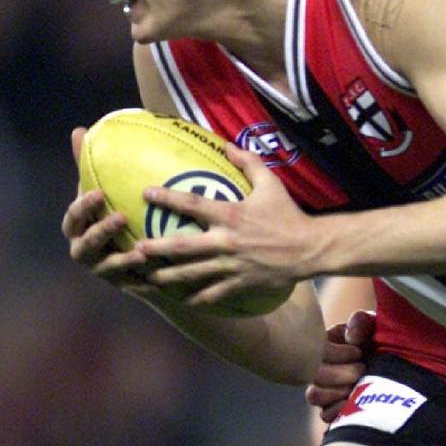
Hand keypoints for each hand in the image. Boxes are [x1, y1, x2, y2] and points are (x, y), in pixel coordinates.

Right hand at [61, 127, 150, 290]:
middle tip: (119, 219)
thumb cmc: (118, 212)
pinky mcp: (123, 285)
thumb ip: (91, 165)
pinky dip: (141, 280)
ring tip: (142, 252)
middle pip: (85, 245)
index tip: (97, 194)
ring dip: (121, 260)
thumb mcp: (107, 190)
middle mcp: (86, 249)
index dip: (82, 207)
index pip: (73, 218)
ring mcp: (103, 269)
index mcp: (80, 227)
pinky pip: (131, 285)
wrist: (137, 250)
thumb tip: (79, 130)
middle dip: (100, 233)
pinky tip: (156, 275)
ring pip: (106, 267)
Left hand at [135, 143, 314, 306]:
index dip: (167, 198)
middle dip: (157, 249)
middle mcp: (226, 241)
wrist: (309, 248)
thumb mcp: (271, 184)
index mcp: (231, 215)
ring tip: (150, 279)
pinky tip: (184, 301)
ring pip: (193, 274)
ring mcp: (232, 265)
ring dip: (169, 277)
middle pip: (183, 248)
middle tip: (135, 250)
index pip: (192, 204)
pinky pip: (214, 293)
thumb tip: (227, 145)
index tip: (146, 194)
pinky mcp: (240, 282)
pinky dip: (197, 299)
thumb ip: (249, 162)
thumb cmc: (288, 214)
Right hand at [306, 310, 376, 421]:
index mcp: (326, 343)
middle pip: (313, 375)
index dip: (337, 353)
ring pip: (314, 395)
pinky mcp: (334, 410)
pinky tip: (357, 404)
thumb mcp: (375, 325)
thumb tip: (352, 337)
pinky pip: (325, 415)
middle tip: (362, 370)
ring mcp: (325, 390)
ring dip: (336, 392)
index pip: (316, 349)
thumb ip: (362, 322)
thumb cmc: (385, 341)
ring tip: (358, 387)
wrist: (402, 365)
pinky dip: (340, 410)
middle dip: (340, 373)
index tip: (359, 351)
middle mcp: (320, 367)